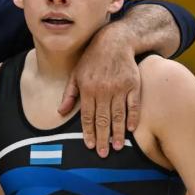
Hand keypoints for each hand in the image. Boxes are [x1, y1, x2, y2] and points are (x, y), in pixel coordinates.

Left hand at [58, 32, 139, 157]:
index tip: (90, 145)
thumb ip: (69, 94)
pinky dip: (132, 117)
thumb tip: (61, 112)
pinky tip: (131, 129)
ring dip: (117, 132)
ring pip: (118, 115)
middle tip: (103, 153)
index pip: (88, 116)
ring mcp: (119, 87)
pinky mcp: (133, 84)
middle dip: (102, 138)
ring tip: (117, 147)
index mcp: (88, 89)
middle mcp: (103, 90)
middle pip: (103, 119)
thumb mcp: (76, 74)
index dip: (88, 132)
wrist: (114, 41)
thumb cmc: (91, 59)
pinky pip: (133, 105)